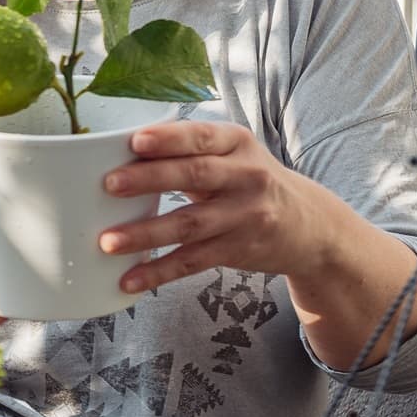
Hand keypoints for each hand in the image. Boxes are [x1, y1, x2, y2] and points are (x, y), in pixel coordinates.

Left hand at [98, 121, 346, 292]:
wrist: (309, 226)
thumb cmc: (250, 182)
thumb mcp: (233, 155)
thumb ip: (189, 150)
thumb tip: (122, 150)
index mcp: (236, 142)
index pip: (200, 136)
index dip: (168, 139)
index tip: (135, 141)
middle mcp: (246, 176)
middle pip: (193, 175)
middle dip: (149, 179)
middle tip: (109, 185)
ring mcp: (244, 215)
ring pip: (189, 223)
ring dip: (146, 234)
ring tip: (107, 242)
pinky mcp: (238, 249)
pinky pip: (193, 261)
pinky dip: (159, 272)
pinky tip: (130, 279)